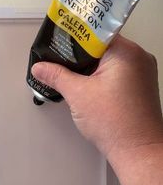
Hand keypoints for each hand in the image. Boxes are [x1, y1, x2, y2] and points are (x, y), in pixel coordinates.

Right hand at [32, 35, 162, 162]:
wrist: (137, 151)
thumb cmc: (115, 124)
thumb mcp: (77, 95)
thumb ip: (57, 76)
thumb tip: (41, 67)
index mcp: (126, 52)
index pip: (96, 32)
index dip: (74, 35)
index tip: (58, 40)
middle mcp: (139, 58)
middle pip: (103, 46)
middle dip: (80, 55)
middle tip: (59, 60)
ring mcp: (143, 73)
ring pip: (110, 61)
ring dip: (91, 67)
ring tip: (71, 76)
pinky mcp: (141, 87)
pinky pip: (118, 73)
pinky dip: (102, 77)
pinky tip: (88, 88)